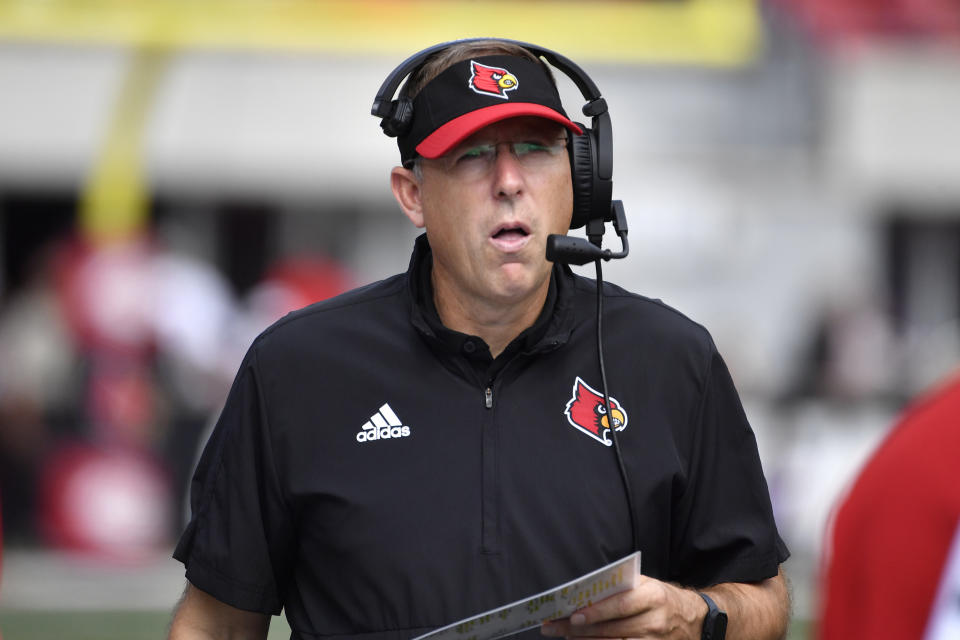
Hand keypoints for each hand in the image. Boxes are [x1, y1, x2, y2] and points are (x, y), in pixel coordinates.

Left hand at [540, 575, 706, 639]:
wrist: (694, 619)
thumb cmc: (661, 598)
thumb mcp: (646, 585)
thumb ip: (620, 588)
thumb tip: (584, 593)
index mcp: (653, 596)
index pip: (620, 605)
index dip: (596, 612)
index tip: (572, 616)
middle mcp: (655, 621)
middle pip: (612, 629)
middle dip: (579, 630)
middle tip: (555, 628)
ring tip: (566, 638)